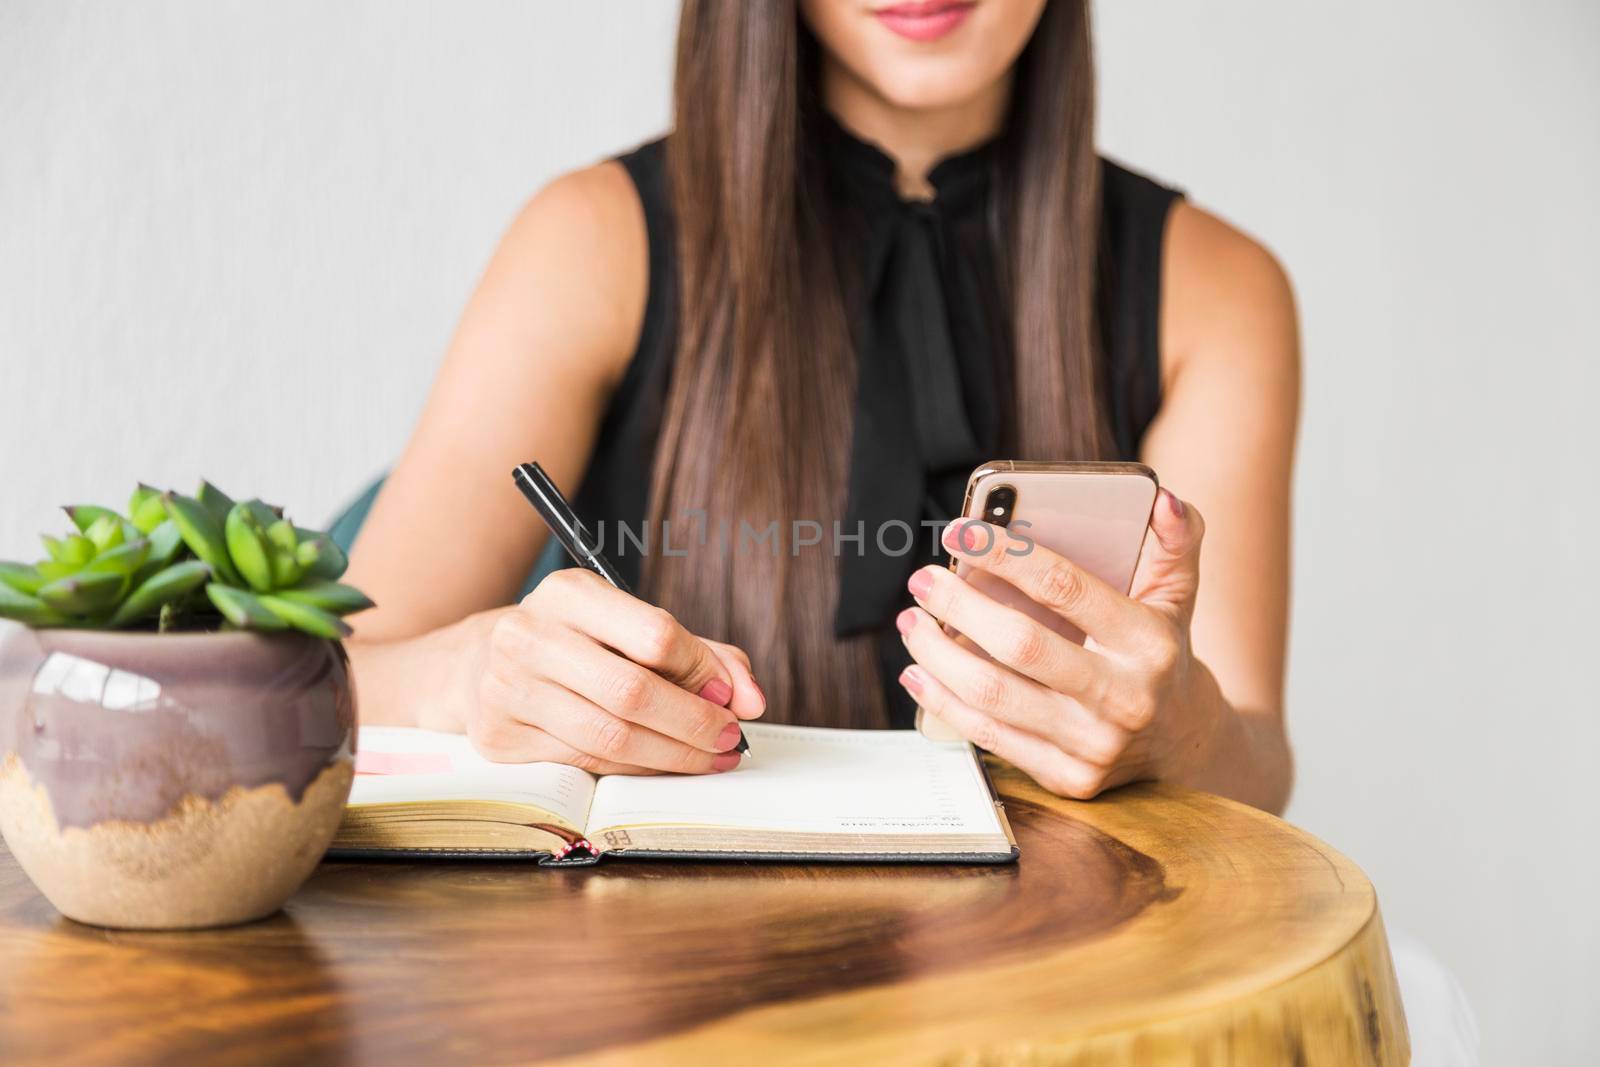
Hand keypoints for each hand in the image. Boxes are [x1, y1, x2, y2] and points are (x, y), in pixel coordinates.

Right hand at [470, 568, 764, 772]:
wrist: (481, 664)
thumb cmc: (578, 645)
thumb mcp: (631, 627)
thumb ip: (702, 655)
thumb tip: (750, 699)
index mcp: (568, 593)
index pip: (653, 634)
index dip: (703, 672)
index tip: (731, 696)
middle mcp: (528, 635)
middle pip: (632, 691)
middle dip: (694, 723)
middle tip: (730, 738)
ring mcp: (507, 689)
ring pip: (610, 737)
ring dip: (673, 755)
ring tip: (709, 757)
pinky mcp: (499, 737)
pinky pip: (586, 764)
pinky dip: (636, 769)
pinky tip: (663, 764)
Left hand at [896, 489, 1213, 798]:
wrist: (1180, 743)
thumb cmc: (1161, 653)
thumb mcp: (1178, 597)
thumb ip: (1177, 543)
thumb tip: (1162, 500)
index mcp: (1149, 643)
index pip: (1066, 588)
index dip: (1007, 555)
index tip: (960, 533)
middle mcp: (1124, 697)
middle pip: (1020, 645)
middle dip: (959, 606)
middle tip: (923, 579)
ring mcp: (1093, 744)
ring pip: (993, 694)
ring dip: (938, 654)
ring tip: (912, 622)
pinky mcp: (1067, 777)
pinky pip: (989, 736)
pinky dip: (943, 702)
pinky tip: (918, 672)